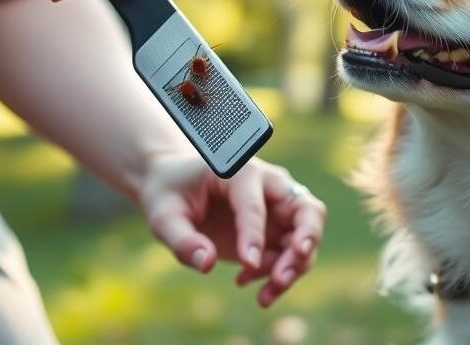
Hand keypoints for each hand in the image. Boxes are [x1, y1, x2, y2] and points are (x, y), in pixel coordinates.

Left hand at [135, 153, 325, 306]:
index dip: (253, 235)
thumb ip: (181, 240)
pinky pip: (292, 255)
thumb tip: (207, 264)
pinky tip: (247, 287)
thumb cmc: (169, 194)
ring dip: (293, 268)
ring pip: (305, 236)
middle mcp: (269, 185)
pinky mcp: (276, 230)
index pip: (255, 205)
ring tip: (264, 297)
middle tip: (283, 275)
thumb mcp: (163, 215)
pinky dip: (279, 275)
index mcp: (240, 171)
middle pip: (307, 209)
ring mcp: (277, 208)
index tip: (247, 264)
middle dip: (304, 242)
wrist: (175, 189)